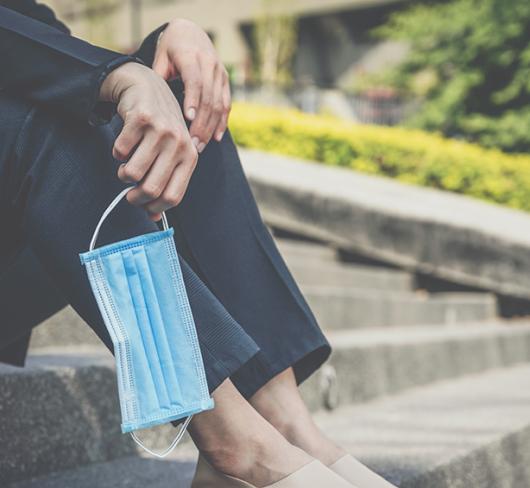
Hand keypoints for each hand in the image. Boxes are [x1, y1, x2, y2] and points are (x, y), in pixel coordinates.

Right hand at [100, 62, 197, 220]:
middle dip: (135, 197)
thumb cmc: (160, 128)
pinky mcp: (141, 119)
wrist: (147, 87)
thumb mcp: (171, 154)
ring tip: (127, 166)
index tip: (144, 205)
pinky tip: (125, 144)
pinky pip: (120, 152)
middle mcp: (180, 144)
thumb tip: (154, 218)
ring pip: (132, 173)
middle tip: (129, 193)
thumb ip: (166, 183)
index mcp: (190, 157)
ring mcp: (161, 131)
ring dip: (124, 174)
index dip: (154, 207)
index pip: (173, 197)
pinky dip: (117, 153)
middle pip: (151, 189)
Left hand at [152, 18, 231, 152]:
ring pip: (219, 104)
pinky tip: (216, 138)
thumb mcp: (160, 58)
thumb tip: (151, 105)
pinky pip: (226, 105)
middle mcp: (209, 64)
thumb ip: (158, 79)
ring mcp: (220, 73)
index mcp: (191, 55)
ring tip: (199, 146)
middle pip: (208, 97)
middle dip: (201, 123)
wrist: (190, 32)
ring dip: (210, 127)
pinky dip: (222, 123)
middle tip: (191, 144)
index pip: (194, 80)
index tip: (188, 119)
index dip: (193, 100)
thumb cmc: (170, 49)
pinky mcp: (225, 81)